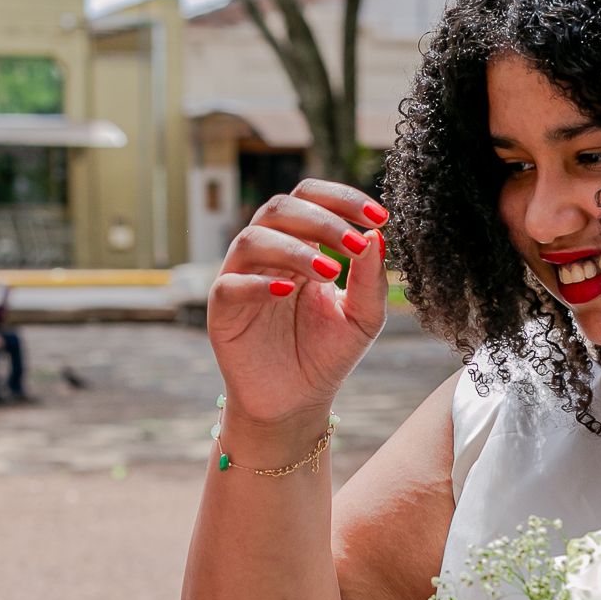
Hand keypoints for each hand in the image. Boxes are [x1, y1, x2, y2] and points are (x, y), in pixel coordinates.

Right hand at [208, 180, 389, 428]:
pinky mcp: (222, 310)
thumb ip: (371, 279)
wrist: (296, 401)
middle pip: (280, 208)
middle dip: (322, 220)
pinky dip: (258, 284)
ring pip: (253, 238)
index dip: (342, 198)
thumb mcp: (363, 317)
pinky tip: (288, 292)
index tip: (378, 215)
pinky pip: (229, 285)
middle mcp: (268, 253)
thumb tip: (376, 235)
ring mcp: (241, 277)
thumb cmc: (327, 353)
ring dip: (294, 249)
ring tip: (331, 272)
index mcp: (301, 244)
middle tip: (354, 244)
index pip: (312, 198)